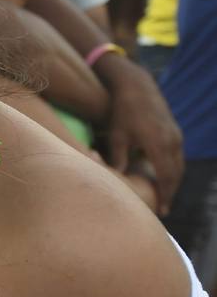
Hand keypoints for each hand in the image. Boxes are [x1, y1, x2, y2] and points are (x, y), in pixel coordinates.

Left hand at [102, 58, 182, 214]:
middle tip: (164, 208)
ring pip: (179, 165)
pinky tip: (164, 177)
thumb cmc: (122, 112)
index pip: (166, 177)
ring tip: (164, 196)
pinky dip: (173, 169)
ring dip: (173, 181)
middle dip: (171, 192)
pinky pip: (177, 156)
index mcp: (158, 144)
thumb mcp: (117, 137)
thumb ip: (119, 159)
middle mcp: (172, 140)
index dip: (165, 195)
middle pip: (176, 174)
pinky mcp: (175, 131)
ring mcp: (176, 135)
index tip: (162, 210)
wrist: (137, 87)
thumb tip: (118, 180)